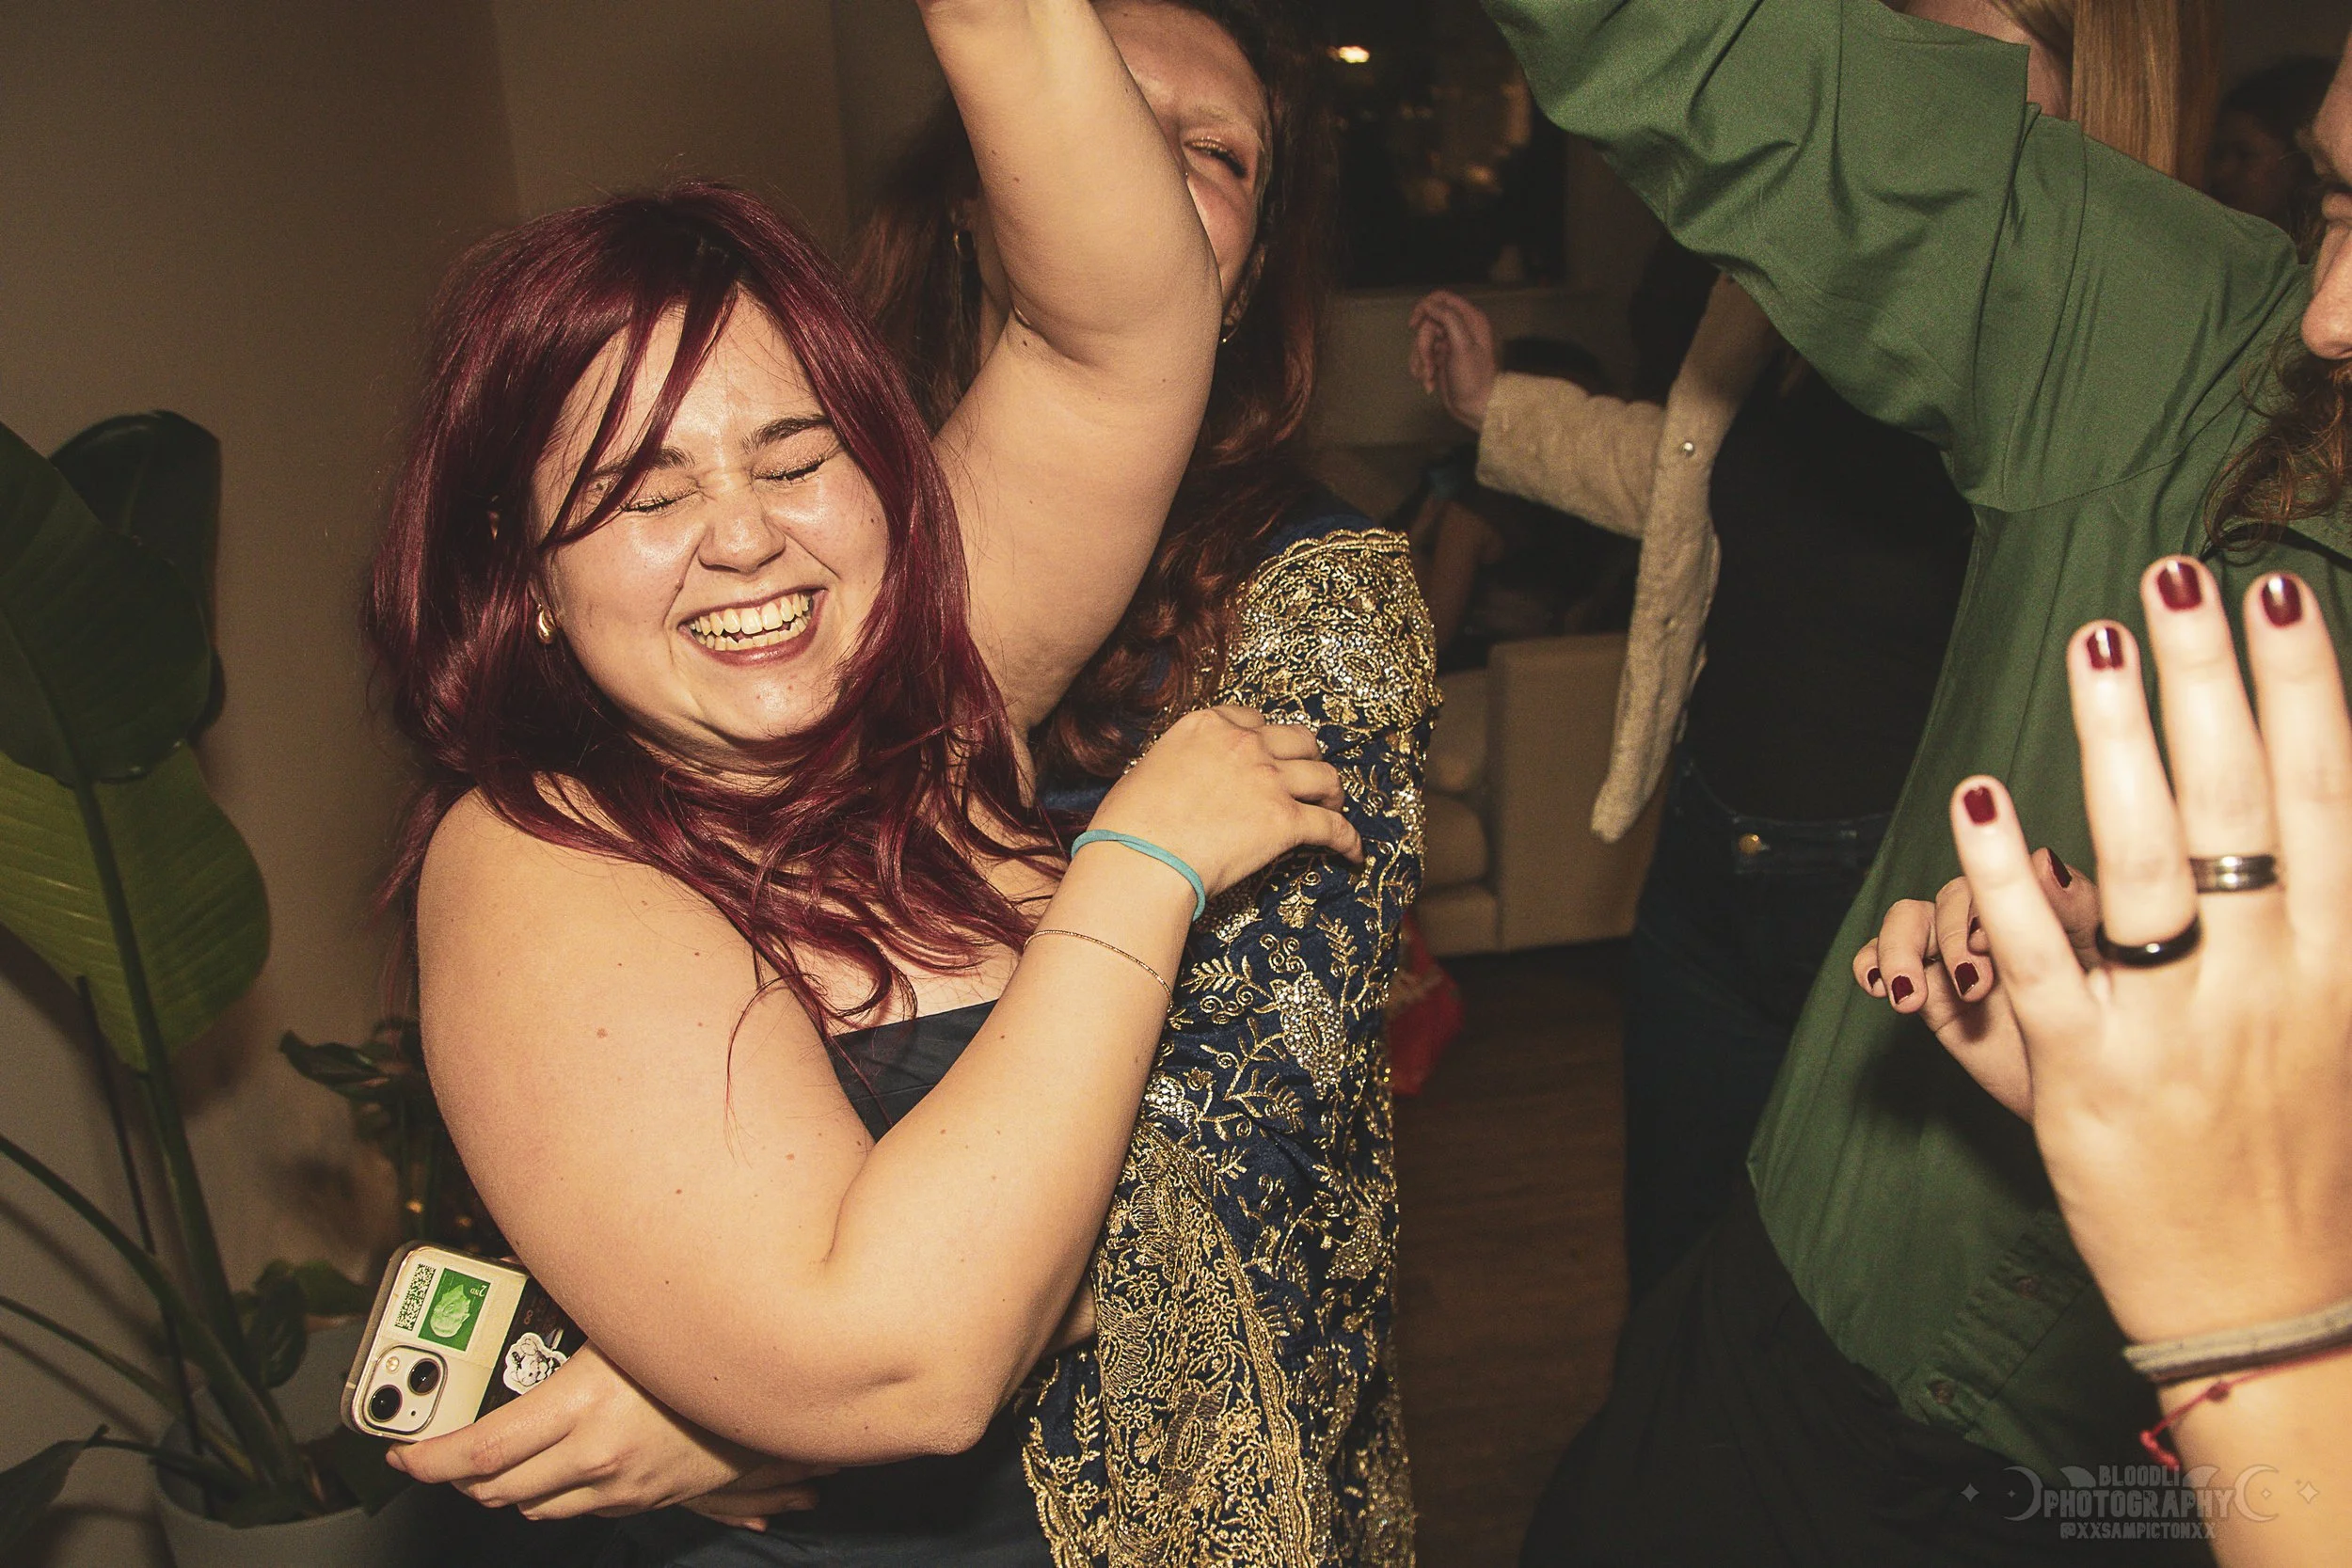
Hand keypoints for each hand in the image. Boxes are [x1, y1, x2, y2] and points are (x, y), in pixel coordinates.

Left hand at [386, 1344, 826, 1524]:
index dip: (427, 1459)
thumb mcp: (622, 1315)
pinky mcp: (643, 1499)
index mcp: (580, 1406)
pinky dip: (553, 1493)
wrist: (775, 1379)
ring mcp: (620, 1486)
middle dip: (457, 1476)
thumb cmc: (697, 1337)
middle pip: (495, 1490)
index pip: (477, 1453)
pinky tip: (557, 1463)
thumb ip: (564, 1302)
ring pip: (532, 1508)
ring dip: (504, 1488)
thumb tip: (510, 1268)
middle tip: (443, 1452)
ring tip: (494, 1460)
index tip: (402, 1452)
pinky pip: (579, 1509)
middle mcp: (594, 1456)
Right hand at [1089, 707, 1361, 899]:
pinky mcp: (1285, 821)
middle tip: (1307, 778)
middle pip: (1298, 739)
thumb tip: (1180, 780)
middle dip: (1307, 757)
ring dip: (1333, 792)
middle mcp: (1243, 744)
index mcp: (1206, 725)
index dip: (1266, 738)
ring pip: (1324, 777)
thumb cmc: (1128, 825)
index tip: (1269, 754)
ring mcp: (1269, 780)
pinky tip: (1354, 853)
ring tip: (1333, 807)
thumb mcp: (1146, 770)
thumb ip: (1177, 763)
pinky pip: (1332, 827)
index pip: (1253, 719)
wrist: (1140, 858)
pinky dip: (1348, 840)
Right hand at [1408, 290, 1499, 428]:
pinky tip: (1429, 383)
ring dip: (1421, 361)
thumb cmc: (1474, 379)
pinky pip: (1421, 356)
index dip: (1424, 308)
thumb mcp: (1463, 346)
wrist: (1474, 407)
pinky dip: (1421, 370)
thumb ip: (1448, 319)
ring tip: (1429, 378)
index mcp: (1470, 320)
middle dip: (1423, 346)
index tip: (1413, 325)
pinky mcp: (1440, 358)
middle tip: (1430, 364)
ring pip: (1421, 341)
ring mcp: (1448, 344)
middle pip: (1426, 324)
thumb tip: (1429, 304)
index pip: (1441, 299)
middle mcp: (1459, 329)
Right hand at [1853, 854, 2098, 1116]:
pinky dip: (1870, 962)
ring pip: (1909, 919)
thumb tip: (2045, 860)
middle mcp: (1994, 918)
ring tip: (1908, 998)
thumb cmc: (2105, 1031)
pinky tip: (1875, 988)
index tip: (1984, 941)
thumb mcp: (2106, 974)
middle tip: (1971, 988)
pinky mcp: (1925, 982)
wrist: (2073, 1094)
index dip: (1990, 899)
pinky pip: (1880, 956)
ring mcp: (1953, 949)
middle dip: (1952, 938)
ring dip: (1901, 950)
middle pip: (1954, 898)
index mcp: (2044, 905)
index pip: (2010, 876)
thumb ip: (2076, 910)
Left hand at [1944, 559, 2351, 1347]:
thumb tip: (2306, 803)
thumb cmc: (2297, 1157)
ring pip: (2148, 864)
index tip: (2281, 594)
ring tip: (2092, 639)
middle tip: (2173, 570)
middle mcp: (2271, 982)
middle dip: (2208, 679)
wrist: (2273, 1307)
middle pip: (2241, 803)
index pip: (2330, 798)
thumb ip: (2315, 919)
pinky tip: (1979, 797)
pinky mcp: (2092, 1081)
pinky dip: (2011, 879)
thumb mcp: (2336, 1029)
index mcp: (2338, 963)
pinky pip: (2046, 963)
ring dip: (2117, 743)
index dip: (2307, 690)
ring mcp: (2181, 1030)